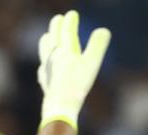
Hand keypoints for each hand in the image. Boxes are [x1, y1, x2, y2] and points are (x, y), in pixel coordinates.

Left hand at [37, 10, 110, 129]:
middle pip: (54, 36)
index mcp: (66, 50)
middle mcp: (54, 56)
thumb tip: (104, 30)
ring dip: (47, 40)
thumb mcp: (92, 65)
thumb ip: (97, 46)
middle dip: (57, 26)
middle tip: (59, 19)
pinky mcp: (45, 80)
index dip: (70, 21)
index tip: (73, 14)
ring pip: (44, 49)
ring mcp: (47, 67)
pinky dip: (45, 61)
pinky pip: (43, 66)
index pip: (67, 31)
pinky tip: (46, 66)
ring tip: (48, 36)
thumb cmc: (77, 86)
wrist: (59, 107)